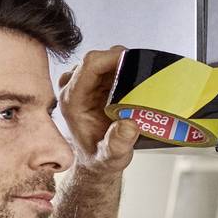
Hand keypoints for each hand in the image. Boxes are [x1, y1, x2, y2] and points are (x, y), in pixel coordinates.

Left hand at [58, 46, 139, 178]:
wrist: (95, 159)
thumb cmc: (100, 157)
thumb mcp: (110, 158)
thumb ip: (117, 144)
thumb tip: (128, 125)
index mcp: (72, 100)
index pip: (91, 64)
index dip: (115, 58)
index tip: (136, 64)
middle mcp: (73, 87)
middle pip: (100, 58)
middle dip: (125, 63)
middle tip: (144, 79)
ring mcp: (83, 82)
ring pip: (108, 60)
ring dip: (127, 68)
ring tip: (141, 87)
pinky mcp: (94, 81)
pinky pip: (112, 66)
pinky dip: (126, 72)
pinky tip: (135, 87)